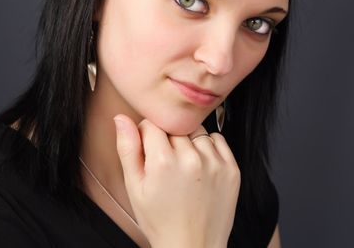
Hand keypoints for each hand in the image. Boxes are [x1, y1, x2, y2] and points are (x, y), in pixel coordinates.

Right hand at [114, 114, 239, 247]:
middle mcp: (191, 158)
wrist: (193, 246)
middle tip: (166, 165)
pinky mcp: (231, 168)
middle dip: (168, 140)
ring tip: (184, 168)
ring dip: (189, 142)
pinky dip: (208, 147)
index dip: (147, 136)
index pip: (152, 124)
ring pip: (196, 132)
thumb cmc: (161, 220)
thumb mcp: (135, 188)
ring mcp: (214, 163)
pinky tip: (200, 167)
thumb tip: (121, 119)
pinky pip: (217, 140)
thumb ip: (128, 149)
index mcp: (163, 162)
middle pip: (175, 127)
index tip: (150, 152)